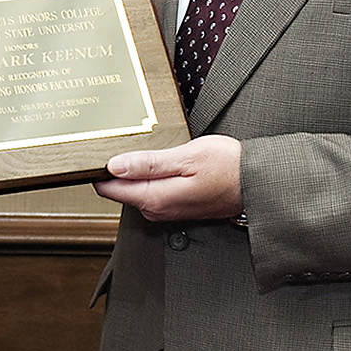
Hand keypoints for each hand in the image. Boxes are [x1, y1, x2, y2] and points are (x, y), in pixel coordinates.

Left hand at [95, 136, 243, 222]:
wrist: (257, 183)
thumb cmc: (229, 167)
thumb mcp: (186, 157)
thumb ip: (148, 163)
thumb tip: (114, 166)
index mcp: (154, 198)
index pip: (108, 188)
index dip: (98, 169)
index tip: (94, 150)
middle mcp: (156, 210)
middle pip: (120, 189)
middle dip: (115, 167)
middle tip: (116, 140)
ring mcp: (167, 210)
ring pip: (135, 189)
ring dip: (132, 170)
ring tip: (136, 145)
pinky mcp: (177, 206)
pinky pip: (151, 190)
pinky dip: (148, 175)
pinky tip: (156, 159)